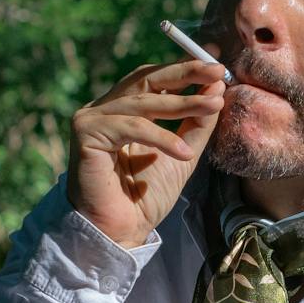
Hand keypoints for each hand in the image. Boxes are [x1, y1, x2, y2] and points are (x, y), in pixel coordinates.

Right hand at [66, 51, 226, 248]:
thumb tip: (216, 90)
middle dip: (185, 74)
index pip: (153, 79)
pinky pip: (130, 127)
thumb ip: (196, 123)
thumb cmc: (145, 197)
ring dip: (182, 103)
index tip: (218, 70)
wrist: (119, 232)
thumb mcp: (181, 153)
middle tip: (217, 72)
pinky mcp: (86, 134)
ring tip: (213, 107)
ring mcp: (92, 119)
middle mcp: (104, 109)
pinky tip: (183, 153)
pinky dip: (160, 136)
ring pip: (142, 101)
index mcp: (123, 110)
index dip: (184, 71)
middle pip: (146, 79)